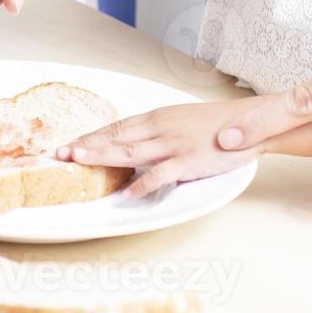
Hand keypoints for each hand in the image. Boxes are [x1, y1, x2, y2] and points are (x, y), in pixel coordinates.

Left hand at [60, 100, 311, 199]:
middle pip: (115, 137)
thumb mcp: (180, 120)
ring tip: (78, 164)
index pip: (116, 126)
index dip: (89, 136)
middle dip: (85, 146)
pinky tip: (126, 195)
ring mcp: (174, 144)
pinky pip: (161, 175)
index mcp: (157, 117)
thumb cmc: (217, 124)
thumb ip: (155, 132)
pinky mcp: (190, 161)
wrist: (252, 123)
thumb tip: (131, 143)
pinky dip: (142, 185)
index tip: (66, 145)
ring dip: (101, 158)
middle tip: (58, 155)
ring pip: (130, 151)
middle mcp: (160, 128)